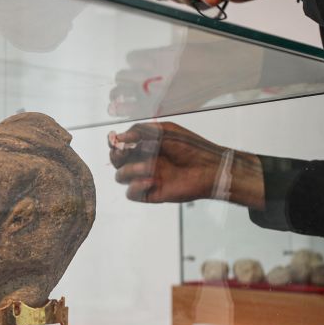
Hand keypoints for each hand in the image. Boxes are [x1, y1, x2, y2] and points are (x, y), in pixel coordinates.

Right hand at [109, 122, 265, 208]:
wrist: (208, 167)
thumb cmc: (190, 146)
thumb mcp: (165, 130)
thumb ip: (140, 131)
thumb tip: (119, 137)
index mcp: (146, 145)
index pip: (121, 144)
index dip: (115, 143)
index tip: (115, 140)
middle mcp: (144, 161)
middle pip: (116, 161)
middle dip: (116, 156)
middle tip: (124, 152)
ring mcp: (146, 178)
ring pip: (121, 176)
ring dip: (130, 170)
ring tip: (149, 167)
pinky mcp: (151, 193)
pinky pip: (131, 193)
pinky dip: (136, 186)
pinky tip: (151, 180)